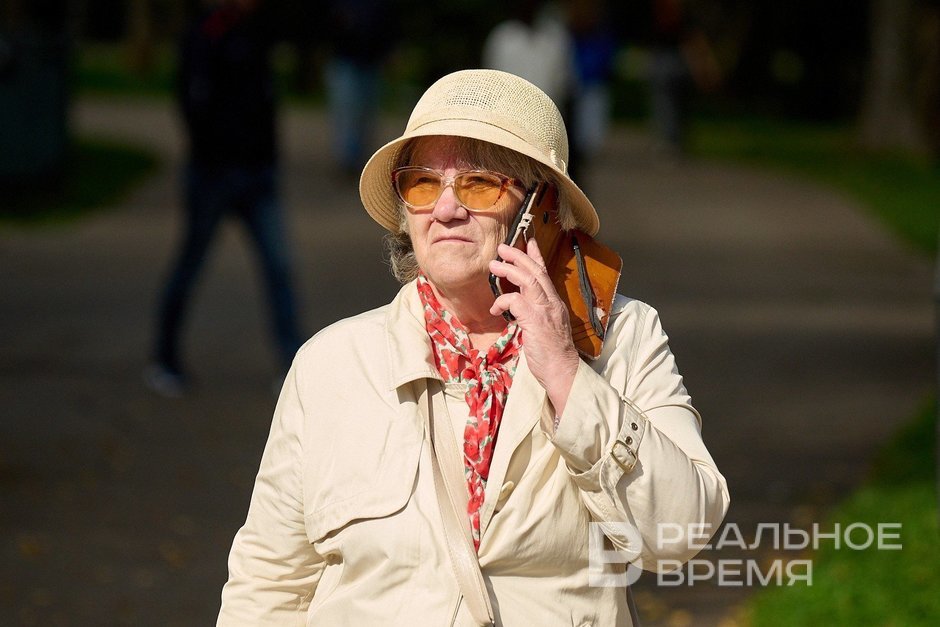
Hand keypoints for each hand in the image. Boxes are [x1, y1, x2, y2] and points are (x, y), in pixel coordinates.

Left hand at [489, 239, 579, 416]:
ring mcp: (545, 311)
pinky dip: (503, 301)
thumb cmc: (551, 354)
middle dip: (519, 257)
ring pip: (528, 281)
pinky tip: (494, 307)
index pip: (545, 274)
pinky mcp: (536, 322)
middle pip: (536, 272)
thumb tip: (518, 307)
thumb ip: (534, 314)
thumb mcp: (544, 328)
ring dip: (509, 270)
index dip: (536, 257)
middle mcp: (552, 303)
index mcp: (554, 304)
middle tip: (503, 248)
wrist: (561, 371)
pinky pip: (516, 302)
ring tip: (494, 265)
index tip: (528, 242)